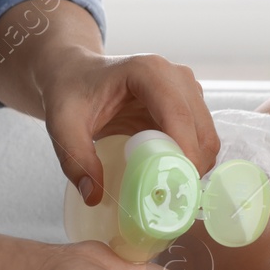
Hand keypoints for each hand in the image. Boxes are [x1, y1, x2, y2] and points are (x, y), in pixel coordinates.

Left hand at [35, 48, 220, 206]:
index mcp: (148, 72)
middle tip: (170, 197)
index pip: (178, 114)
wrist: (76, 74)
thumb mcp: (62, 126)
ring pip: (207, 136)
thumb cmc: (70, 93)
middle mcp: (176, 76)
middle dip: (191, 166)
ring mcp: (187, 90)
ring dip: (194, 166)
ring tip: (168, 188)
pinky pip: (201, 139)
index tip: (176, 185)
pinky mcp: (189, 105)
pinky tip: (169, 175)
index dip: (184, 151)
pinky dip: (192, 161)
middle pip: (201, 128)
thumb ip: (75, 160)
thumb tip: (94, 196)